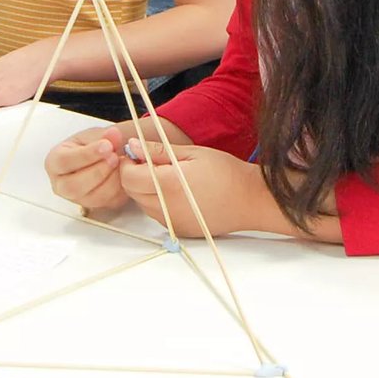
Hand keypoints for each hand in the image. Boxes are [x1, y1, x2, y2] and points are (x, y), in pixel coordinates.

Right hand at [45, 126, 128, 211]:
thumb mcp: (93, 134)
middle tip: (114, 157)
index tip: (106, 146)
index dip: (86, 155)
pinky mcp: (95, 206)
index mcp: (54, 163)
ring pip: (92, 198)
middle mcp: (61, 185)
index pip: (64, 162)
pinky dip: (119, 189)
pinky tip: (123, 174)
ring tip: (121, 163)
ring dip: (111, 180)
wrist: (100, 157)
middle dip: (98, 171)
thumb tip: (113, 134)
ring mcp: (77, 199)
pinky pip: (107, 203)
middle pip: (74, 186)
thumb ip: (103, 135)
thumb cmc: (89, 146)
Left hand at [119, 140, 275, 237]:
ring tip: (168, 175)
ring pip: (142, 204)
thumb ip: (157, 150)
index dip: (128, 163)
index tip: (138, 154)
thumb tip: (132, 146)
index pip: (128, 177)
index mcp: (169, 184)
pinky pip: (156, 214)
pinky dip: (158, 201)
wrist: (250, 200)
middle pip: (131, 192)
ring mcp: (172, 223)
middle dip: (134, 175)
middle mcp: (167, 208)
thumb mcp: (191, 152)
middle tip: (152, 162)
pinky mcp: (178, 231)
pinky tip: (177, 192)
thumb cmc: (224, 171)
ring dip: (145, 189)